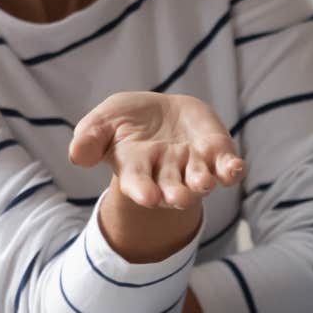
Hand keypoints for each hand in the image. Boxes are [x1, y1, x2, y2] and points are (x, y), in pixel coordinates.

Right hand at [69, 92, 245, 209]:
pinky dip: (232, 170)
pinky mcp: (216, 153)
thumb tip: (76, 154)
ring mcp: (194, 165)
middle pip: (171, 189)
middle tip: (178, 199)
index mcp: (137, 169)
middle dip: (175, 194)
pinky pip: (226, 167)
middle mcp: (167, 173)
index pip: (138, 184)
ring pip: (200, 179)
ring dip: (203, 182)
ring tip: (204, 183)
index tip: (149, 198)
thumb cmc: (126, 121)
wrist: (160, 113)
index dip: (143, 191)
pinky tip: (236, 168)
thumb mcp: (103, 121)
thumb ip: (90, 138)